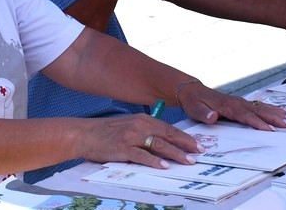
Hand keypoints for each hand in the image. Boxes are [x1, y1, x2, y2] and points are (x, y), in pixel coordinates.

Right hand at [79, 113, 204, 168]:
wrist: (85, 134)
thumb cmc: (108, 132)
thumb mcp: (130, 126)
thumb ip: (146, 131)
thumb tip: (164, 142)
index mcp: (144, 119)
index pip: (169, 129)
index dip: (185, 137)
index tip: (198, 145)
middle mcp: (140, 125)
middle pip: (168, 135)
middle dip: (186, 145)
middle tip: (199, 153)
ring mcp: (132, 136)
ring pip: (159, 145)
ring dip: (175, 153)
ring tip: (188, 161)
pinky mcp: (123, 148)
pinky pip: (142, 155)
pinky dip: (154, 161)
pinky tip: (164, 166)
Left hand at [177, 80, 285, 130]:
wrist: (193, 92)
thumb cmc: (194, 102)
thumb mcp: (194, 109)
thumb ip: (204, 114)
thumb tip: (213, 117)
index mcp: (228, 106)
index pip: (245, 116)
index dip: (258, 123)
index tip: (269, 130)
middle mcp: (237, 103)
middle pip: (258, 111)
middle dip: (274, 118)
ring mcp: (240, 102)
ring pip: (261, 107)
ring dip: (276, 113)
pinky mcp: (241, 104)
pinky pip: (258, 107)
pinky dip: (271, 109)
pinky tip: (280, 113)